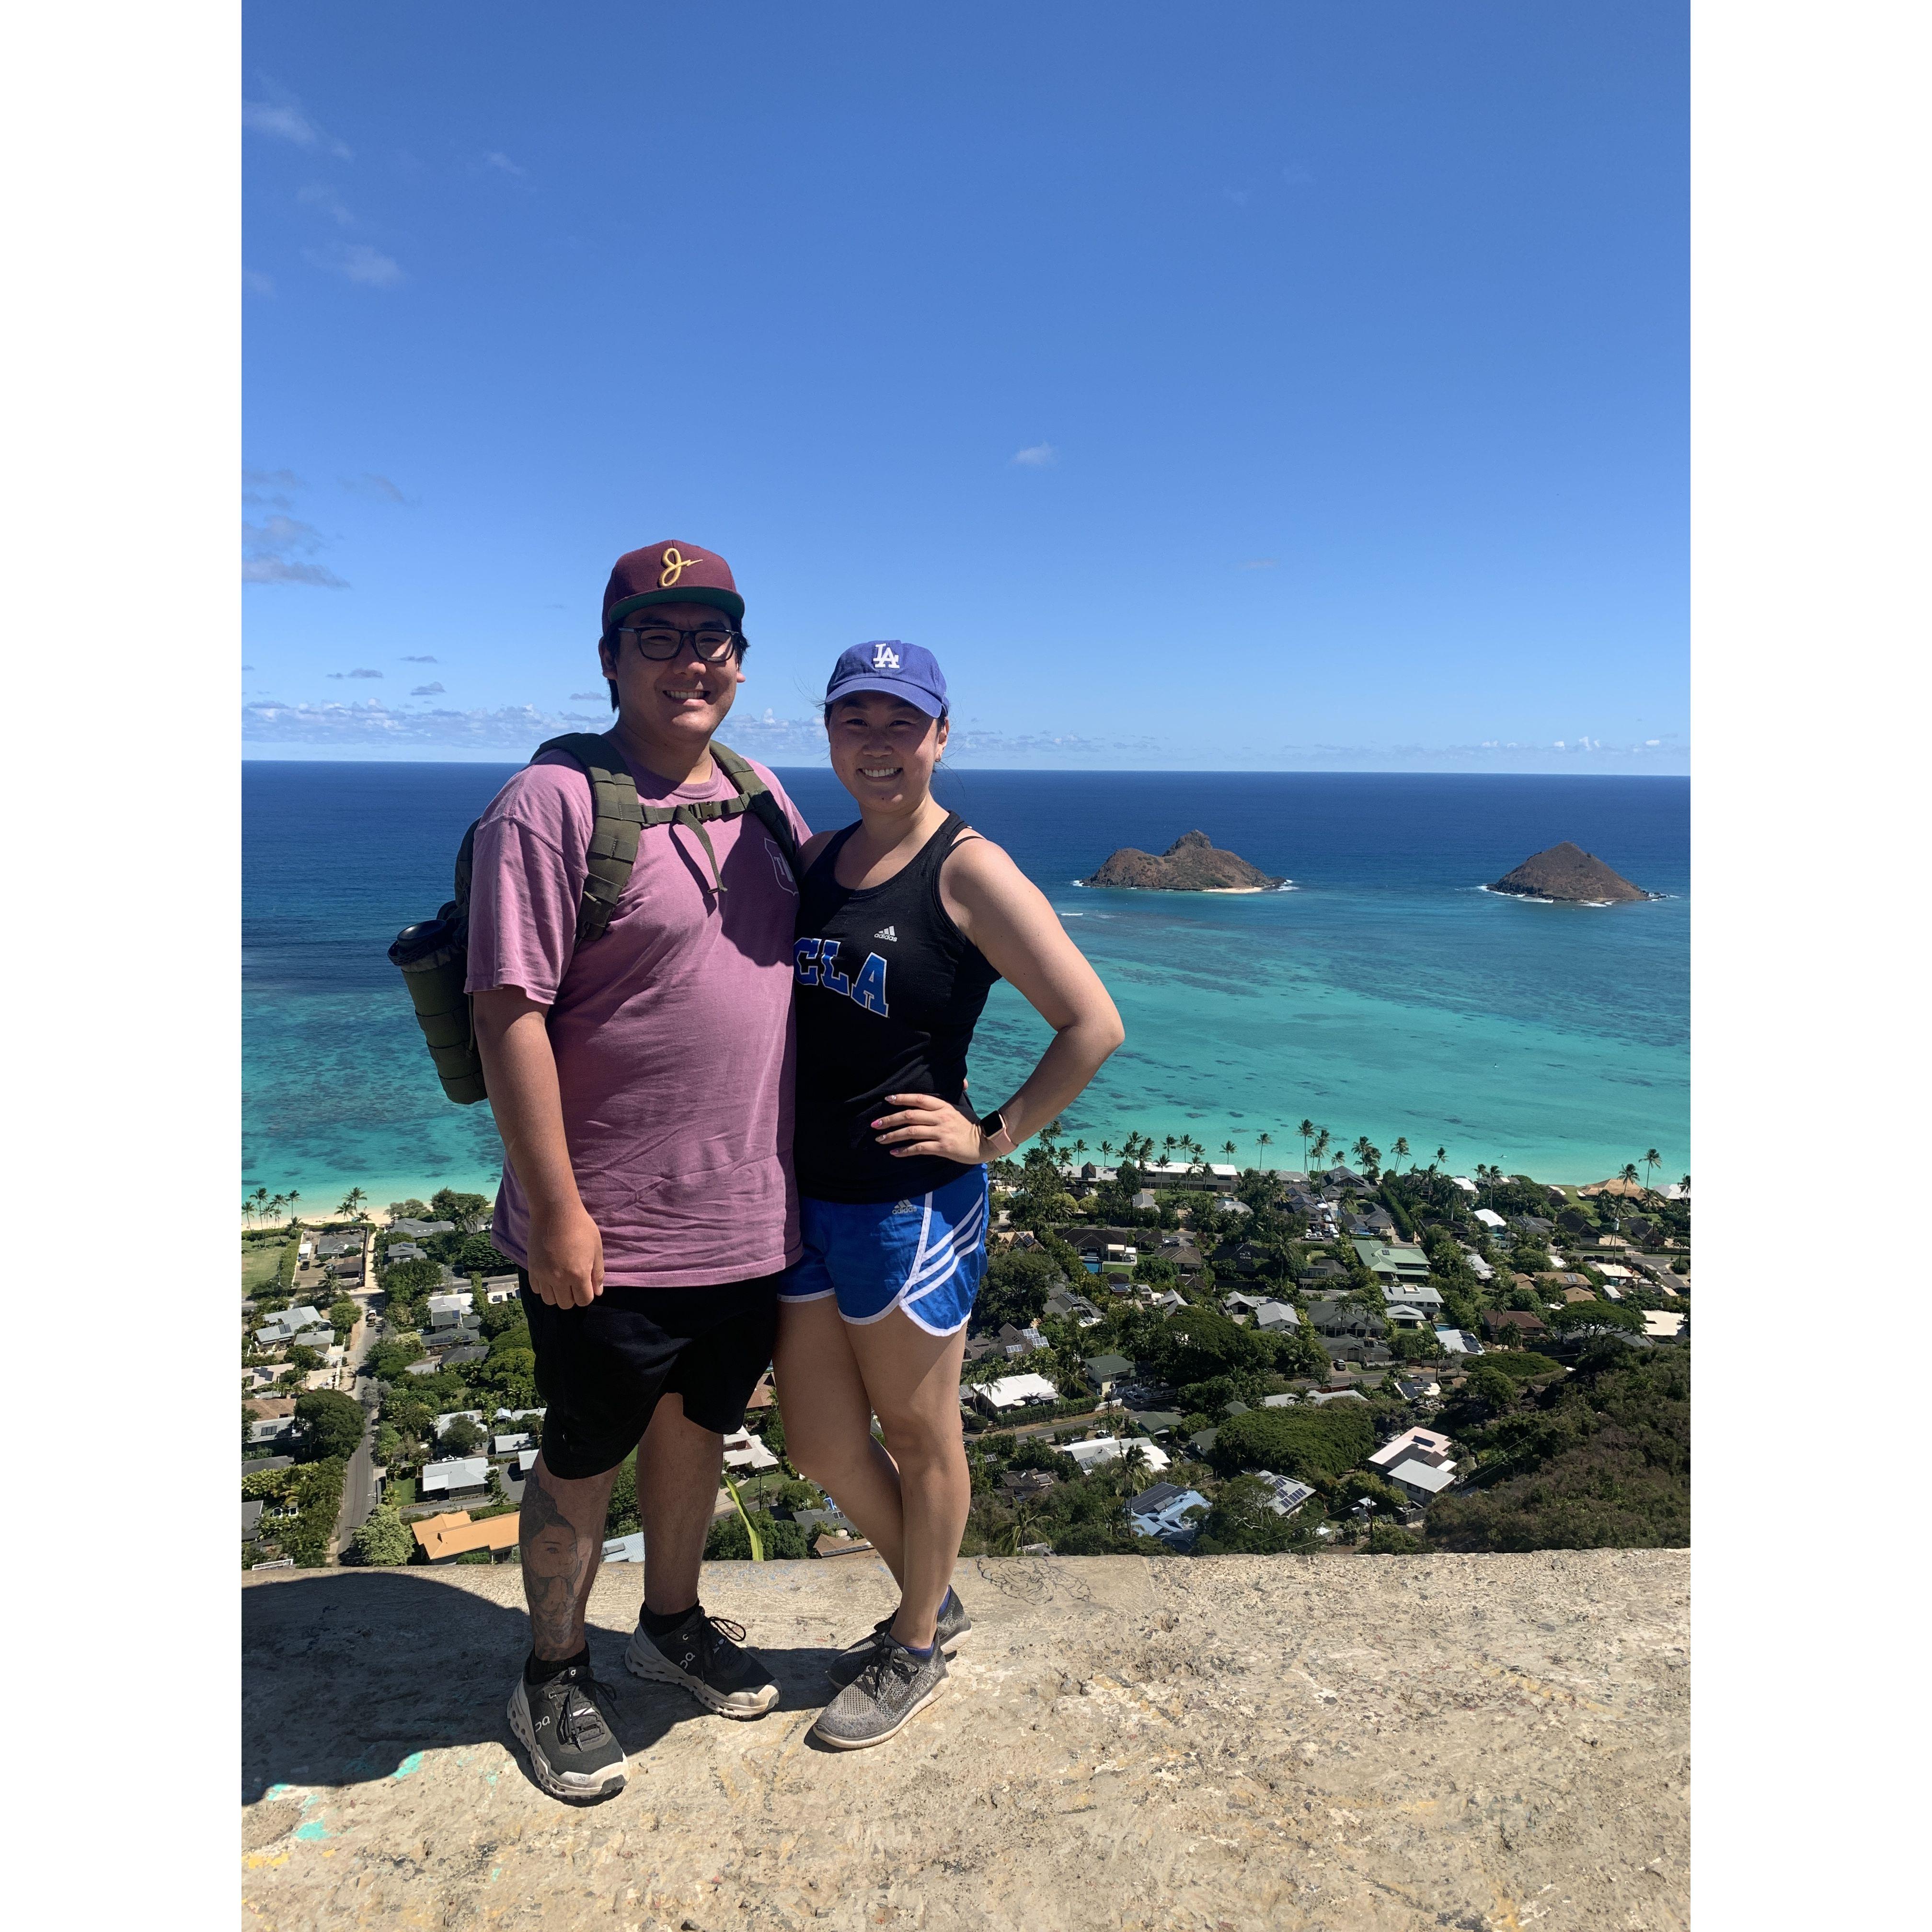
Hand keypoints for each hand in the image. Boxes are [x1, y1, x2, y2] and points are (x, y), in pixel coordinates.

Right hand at [525, 1200, 604, 1306]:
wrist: (555, 1212)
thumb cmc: (580, 1227)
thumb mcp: (596, 1249)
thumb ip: (597, 1273)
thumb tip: (598, 1292)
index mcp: (578, 1274)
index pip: (583, 1300)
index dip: (587, 1294)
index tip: (587, 1284)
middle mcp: (559, 1279)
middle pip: (566, 1304)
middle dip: (573, 1296)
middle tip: (574, 1282)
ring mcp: (543, 1275)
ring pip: (549, 1300)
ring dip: (557, 1294)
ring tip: (561, 1280)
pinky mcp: (532, 1269)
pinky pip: (536, 1289)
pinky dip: (543, 1287)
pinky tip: (549, 1275)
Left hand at [873, 1092, 987, 1164]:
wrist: (987, 1141)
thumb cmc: (972, 1125)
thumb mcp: (962, 1107)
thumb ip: (954, 1098)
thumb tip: (963, 1082)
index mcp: (943, 1106)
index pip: (919, 1099)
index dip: (902, 1098)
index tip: (887, 1100)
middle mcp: (940, 1117)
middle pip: (909, 1115)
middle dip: (890, 1119)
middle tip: (875, 1123)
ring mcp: (941, 1132)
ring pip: (911, 1131)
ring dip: (893, 1135)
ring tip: (880, 1139)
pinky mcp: (943, 1147)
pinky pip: (919, 1148)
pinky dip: (905, 1150)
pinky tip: (894, 1152)